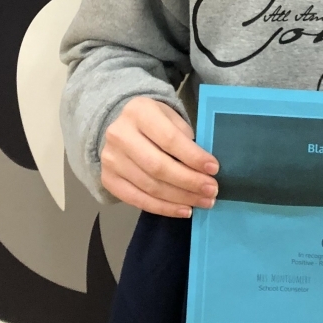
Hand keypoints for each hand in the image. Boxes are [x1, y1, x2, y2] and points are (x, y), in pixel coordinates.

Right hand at [100, 97, 218, 216]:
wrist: (120, 126)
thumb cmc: (154, 122)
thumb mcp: (170, 117)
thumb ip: (184, 137)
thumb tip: (204, 168)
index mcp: (139, 112)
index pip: (169, 139)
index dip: (193, 157)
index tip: (214, 169)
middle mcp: (120, 135)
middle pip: (158, 167)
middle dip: (189, 182)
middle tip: (211, 190)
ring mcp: (111, 159)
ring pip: (150, 187)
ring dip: (180, 198)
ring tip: (203, 202)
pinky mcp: (108, 180)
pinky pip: (138, 200)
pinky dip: (163, 208)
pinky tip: (183, 210)